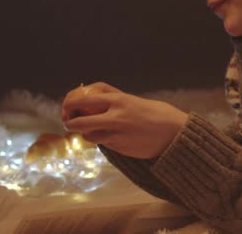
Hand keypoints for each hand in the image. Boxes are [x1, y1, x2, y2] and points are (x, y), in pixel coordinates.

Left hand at [61, 82, 188, 158]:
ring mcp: (116, 133)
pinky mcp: (119, 147)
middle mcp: (115, 116)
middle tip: (68, 122)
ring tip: (88, 131)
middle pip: (80, 120)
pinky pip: (101, 143)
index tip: (67, 106)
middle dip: (69, 121)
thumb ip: (113, 98)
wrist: (174, 133)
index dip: (71, 102)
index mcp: (119, 99)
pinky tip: (105, 137)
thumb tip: (90, 94)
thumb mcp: (133, 100)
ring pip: (88, 135)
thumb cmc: (156, 114)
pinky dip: (99, 140)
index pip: (84, 98)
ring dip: (84, 133)